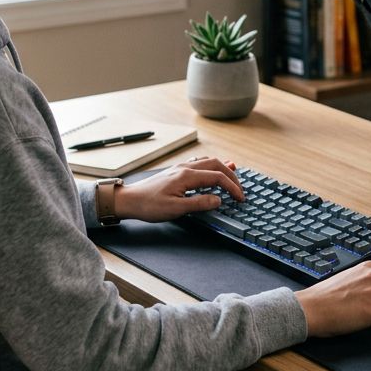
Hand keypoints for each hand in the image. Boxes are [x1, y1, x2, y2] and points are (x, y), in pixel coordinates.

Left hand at [113, 157, 244, 222]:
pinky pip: (199, 163)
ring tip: (233, 175)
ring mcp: (180, 168)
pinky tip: (211, 170)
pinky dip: (211, 167)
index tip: (240, 198)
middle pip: (216, 165)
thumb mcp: (176, 209)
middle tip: (240, 190)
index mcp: (187, 176)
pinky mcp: (176, 171)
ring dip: (222, 169)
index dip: (232, 187)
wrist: (130, 200)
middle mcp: (185, 168)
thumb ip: (199, 203)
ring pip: (208, 162)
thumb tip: (219, 199)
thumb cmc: (150, 206)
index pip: (217, 177)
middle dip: (231, 176)